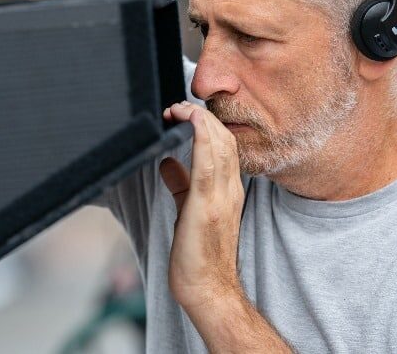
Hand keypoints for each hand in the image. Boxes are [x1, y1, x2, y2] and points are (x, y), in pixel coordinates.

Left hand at [160, 101, 245, 310]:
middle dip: (203, 115)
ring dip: (200, 120)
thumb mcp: (189, 209)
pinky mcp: (206, 208)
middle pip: (225, 139)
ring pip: (220, 145)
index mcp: (228, 190)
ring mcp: (221, 198)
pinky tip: (191, 122)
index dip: (207, 122)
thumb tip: (166, 162)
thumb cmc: (199, 255)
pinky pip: (207, 165)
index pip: (225, 144)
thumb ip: (181, 183)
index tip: (184, 113)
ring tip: (180, 108)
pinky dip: (201, 138)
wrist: (208, 290)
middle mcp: (230, 190)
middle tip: (178, 106)